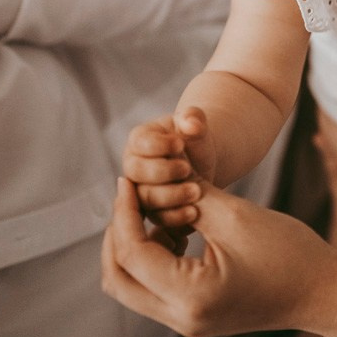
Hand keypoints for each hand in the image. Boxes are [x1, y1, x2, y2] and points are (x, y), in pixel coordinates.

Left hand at [102, 177, 336, 336]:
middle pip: (118, 279)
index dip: (123, 212)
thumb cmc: (289, 253)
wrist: (323, 293)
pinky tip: (177, 228)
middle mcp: (181, 318)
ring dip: (134, 246)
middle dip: (117, 234)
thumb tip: (152, 175)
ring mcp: (187, 322)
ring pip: (132, 286)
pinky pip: (154, 288)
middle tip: (130, 196)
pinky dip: (153, 257)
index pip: (132, 254)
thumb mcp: (235, 216)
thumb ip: (189, 197)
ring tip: (157, 209)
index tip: (126, 179)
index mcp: (190, 297)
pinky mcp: (195, 316)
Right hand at [122, 106, 216, 229]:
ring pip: (146, 199)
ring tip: (197, 191)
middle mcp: (133, 166)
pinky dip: (176, 217)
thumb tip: (191, 122)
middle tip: (188, 170)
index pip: (140, 143)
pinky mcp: (151, 212)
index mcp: (139, 140)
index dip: (159, 145)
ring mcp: (139, 191)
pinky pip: (157, 218)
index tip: (180, 144)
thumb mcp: (195, 125)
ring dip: (172, 196)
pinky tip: (194, 212)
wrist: (202, 163)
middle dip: (164, 172)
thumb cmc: (194, 140)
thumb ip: (193, 118)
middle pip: (137, 173)